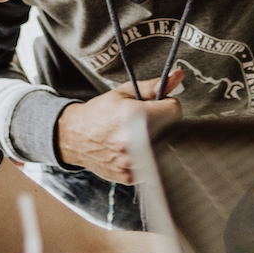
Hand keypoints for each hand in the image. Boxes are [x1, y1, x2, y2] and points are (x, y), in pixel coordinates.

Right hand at [56, 70, 183, 183]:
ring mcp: (131, 162)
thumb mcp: (123, 92)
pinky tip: (132, 150)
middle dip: (162, 124)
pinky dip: (146, 158)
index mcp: (133, 116)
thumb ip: (153, 86)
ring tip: (137, 136)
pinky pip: (152, 166)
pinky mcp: (130, 176)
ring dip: (156, 142)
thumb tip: (178, 75)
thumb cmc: (100, 112)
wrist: (75, 136)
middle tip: (145, 121)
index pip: (174, 111)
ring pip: (163, 150)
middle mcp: (133, 141)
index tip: (157, 106)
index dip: (166, 105)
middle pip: (171, 131)